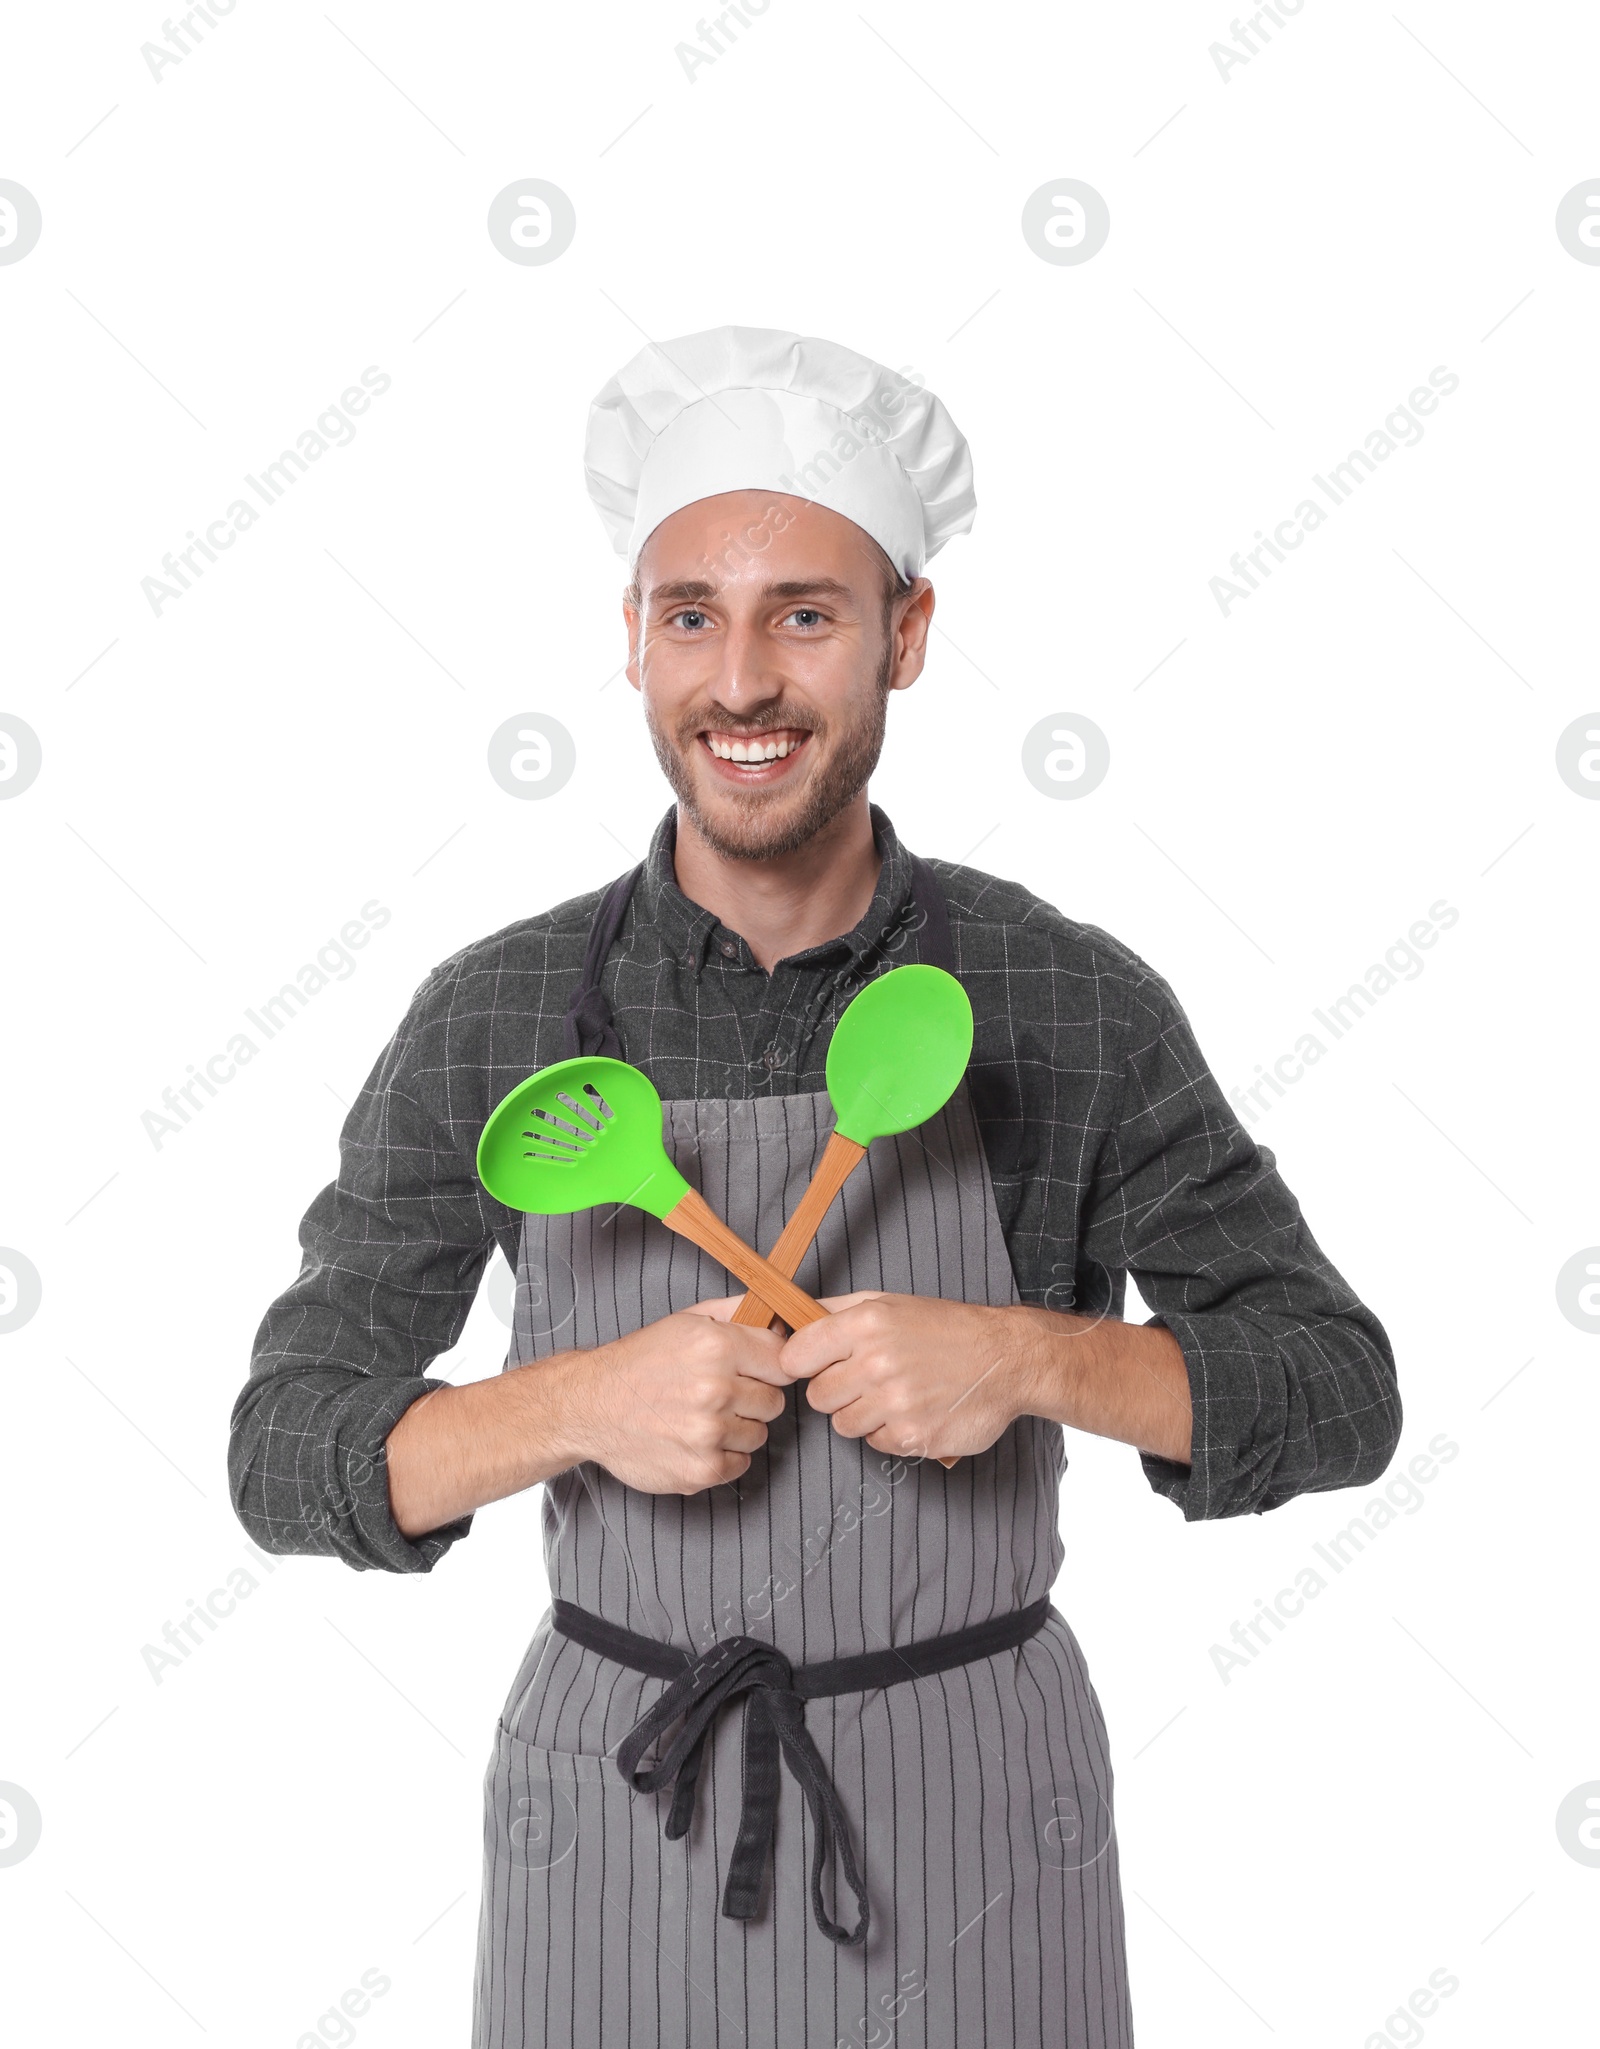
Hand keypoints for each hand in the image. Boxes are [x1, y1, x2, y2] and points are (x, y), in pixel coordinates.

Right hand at [570, 1297, 794, 1494]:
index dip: (769, 1366)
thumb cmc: (638, 1363)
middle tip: (720, 1395)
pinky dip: (723, 1455)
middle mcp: (716, 1390)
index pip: (782, 1361)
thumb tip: (779, 1316)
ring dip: (738, 1428)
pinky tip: (695, 1439)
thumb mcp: (685, 1321)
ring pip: (759, 1434)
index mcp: (716, 1347)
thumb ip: (736, 1313)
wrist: (590, 1406)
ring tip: (702, 1417)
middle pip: (775, 1401)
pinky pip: (741, 1463)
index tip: (755, 1371)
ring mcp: (709, 1434)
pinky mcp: (702, 1469)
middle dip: (753, 1398)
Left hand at [778, 1292, 1036, 1461]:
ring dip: (864, 1414)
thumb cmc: (945, 1328)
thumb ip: (836, 1311)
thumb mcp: (889, 1303)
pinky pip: (876, 1444)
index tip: (815, 1365)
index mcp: (865, 1325)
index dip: (802, 1364)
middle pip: (817, 1397)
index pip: (794, 1357)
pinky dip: (890, 1432)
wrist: (1005, 1359)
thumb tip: (789, 1316)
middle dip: (836, 1391)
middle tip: (866, 1379)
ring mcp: (895, 1404)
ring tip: (895, 1393)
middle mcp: (876, 1363)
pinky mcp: (913, 1437)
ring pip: (844, 1425)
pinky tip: (914, 1410)